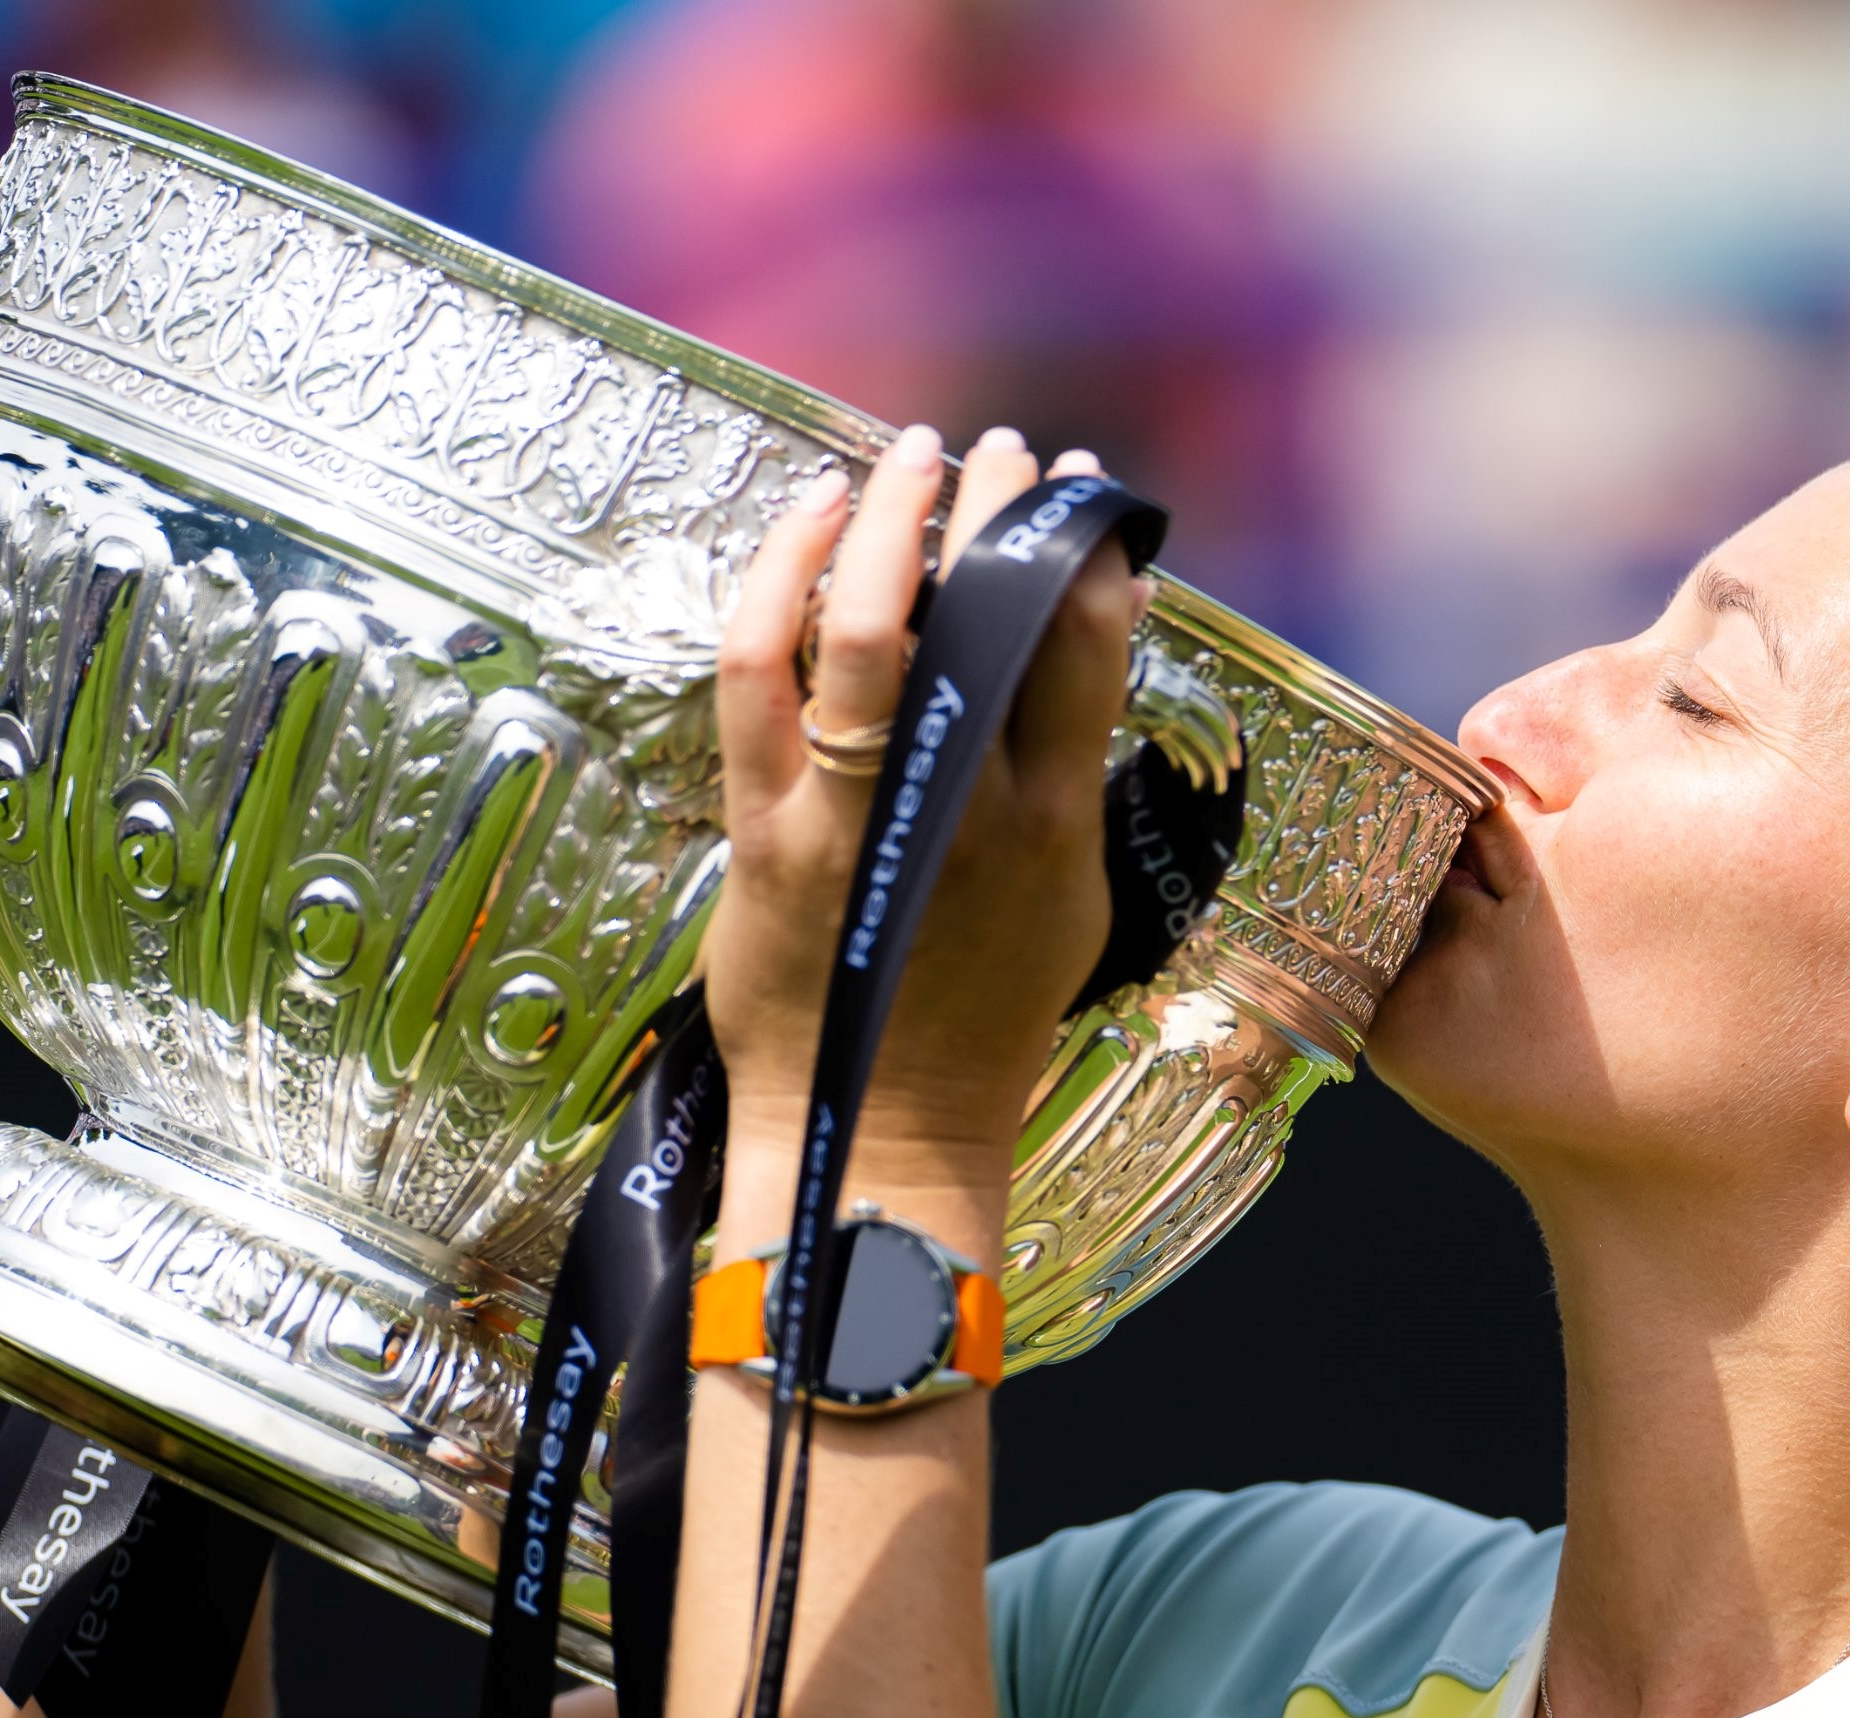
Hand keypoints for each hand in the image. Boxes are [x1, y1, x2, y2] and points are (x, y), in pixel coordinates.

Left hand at [702, 424, 1143, 1187]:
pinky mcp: (766, 830)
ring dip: (895, 516)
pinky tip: (810, 515)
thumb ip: (1073, 783)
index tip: (1087, 496)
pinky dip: (780, 575)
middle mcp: (963, 808)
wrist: (884, 1135)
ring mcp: (857, 814)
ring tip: (915, 455)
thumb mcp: (1069, 902)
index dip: (1088, 551)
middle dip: (1000, 509)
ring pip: (871, 625)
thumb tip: (1087, 669)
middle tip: (1007, 450)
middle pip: (987, 615)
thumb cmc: (978, 1022)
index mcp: (1051, 822)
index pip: (1084, 648)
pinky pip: (761, 672)